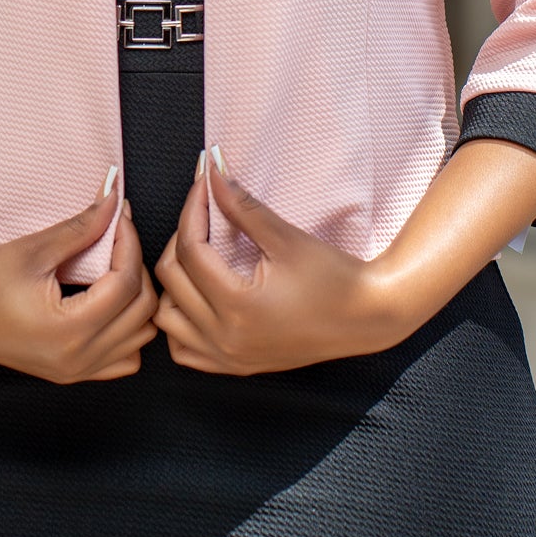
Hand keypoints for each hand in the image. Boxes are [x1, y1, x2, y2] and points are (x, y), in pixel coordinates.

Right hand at [0, 178, 159, 382]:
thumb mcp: (34, 249)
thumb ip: (82, 227)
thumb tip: (114, 199)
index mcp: (69, 331)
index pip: (125, 284)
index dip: (129, 243)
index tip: (118, 215)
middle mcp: (77, 360)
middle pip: (141, 313)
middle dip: (135, 268)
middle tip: (116, 237)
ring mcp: (74, 372)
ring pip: (139, 341)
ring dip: (136, 302)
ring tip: (114, 269)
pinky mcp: (68, 373)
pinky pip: (120, 359)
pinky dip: (125, 330)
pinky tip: (106, 302)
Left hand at [153, 151, 406, 375]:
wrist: (367, 318)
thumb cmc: (333, 277)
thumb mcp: (286, 237)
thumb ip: (242, 206)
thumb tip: (212, 170)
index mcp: (238, 307)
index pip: (191, 251)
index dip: (192, 210)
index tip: (204, 183)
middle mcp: (226, 338)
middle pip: (172, 282)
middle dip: (180, 239)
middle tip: (203, 214)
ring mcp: (229, 358)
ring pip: (168, 321)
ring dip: (173, 286)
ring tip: (196, 257)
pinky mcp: (236, 366)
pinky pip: (185, 351)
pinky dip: (181, 324)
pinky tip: (197, 298)